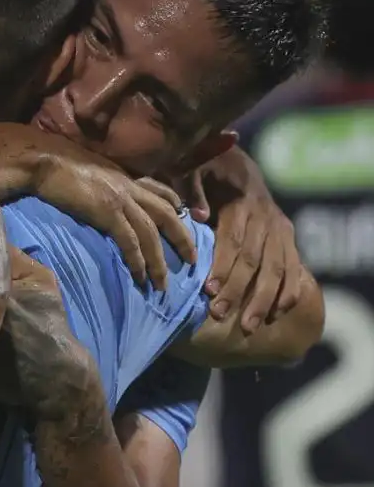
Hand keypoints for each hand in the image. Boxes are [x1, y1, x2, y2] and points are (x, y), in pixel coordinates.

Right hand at [0, 126, 192, 289]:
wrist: (45, 168)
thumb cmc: (61, 172)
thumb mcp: (93, 175)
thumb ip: (107, 186)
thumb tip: (109, 199)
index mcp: (125, 179)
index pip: (161, 191)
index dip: (177, 206)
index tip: (186, 219)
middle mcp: (129, 188)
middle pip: (167, 214)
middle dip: (183, 239)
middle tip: (192, 261)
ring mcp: (120, 200)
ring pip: (151, 233)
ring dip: (159, 261)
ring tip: (162, 283)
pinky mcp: (107, 212)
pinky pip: (130, 241)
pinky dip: (137, 260)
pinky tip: (139, 276)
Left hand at [200, 146, 300, 332]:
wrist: (234, 160)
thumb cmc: (203, 167)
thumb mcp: (191, 167)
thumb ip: (191, 186)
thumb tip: (197, 215)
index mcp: (244, 200)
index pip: (235, 239)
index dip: (224, 265)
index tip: (209, 290)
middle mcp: (268, 217)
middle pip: (257, 260)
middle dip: (239, 290)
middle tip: (220, 315)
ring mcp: (281, 229)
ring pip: (278, 270)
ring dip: (263, 300)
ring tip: (246, 326)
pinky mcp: (288, 239)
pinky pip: (295, 269)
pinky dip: (288, 292)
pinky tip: (276, 314)